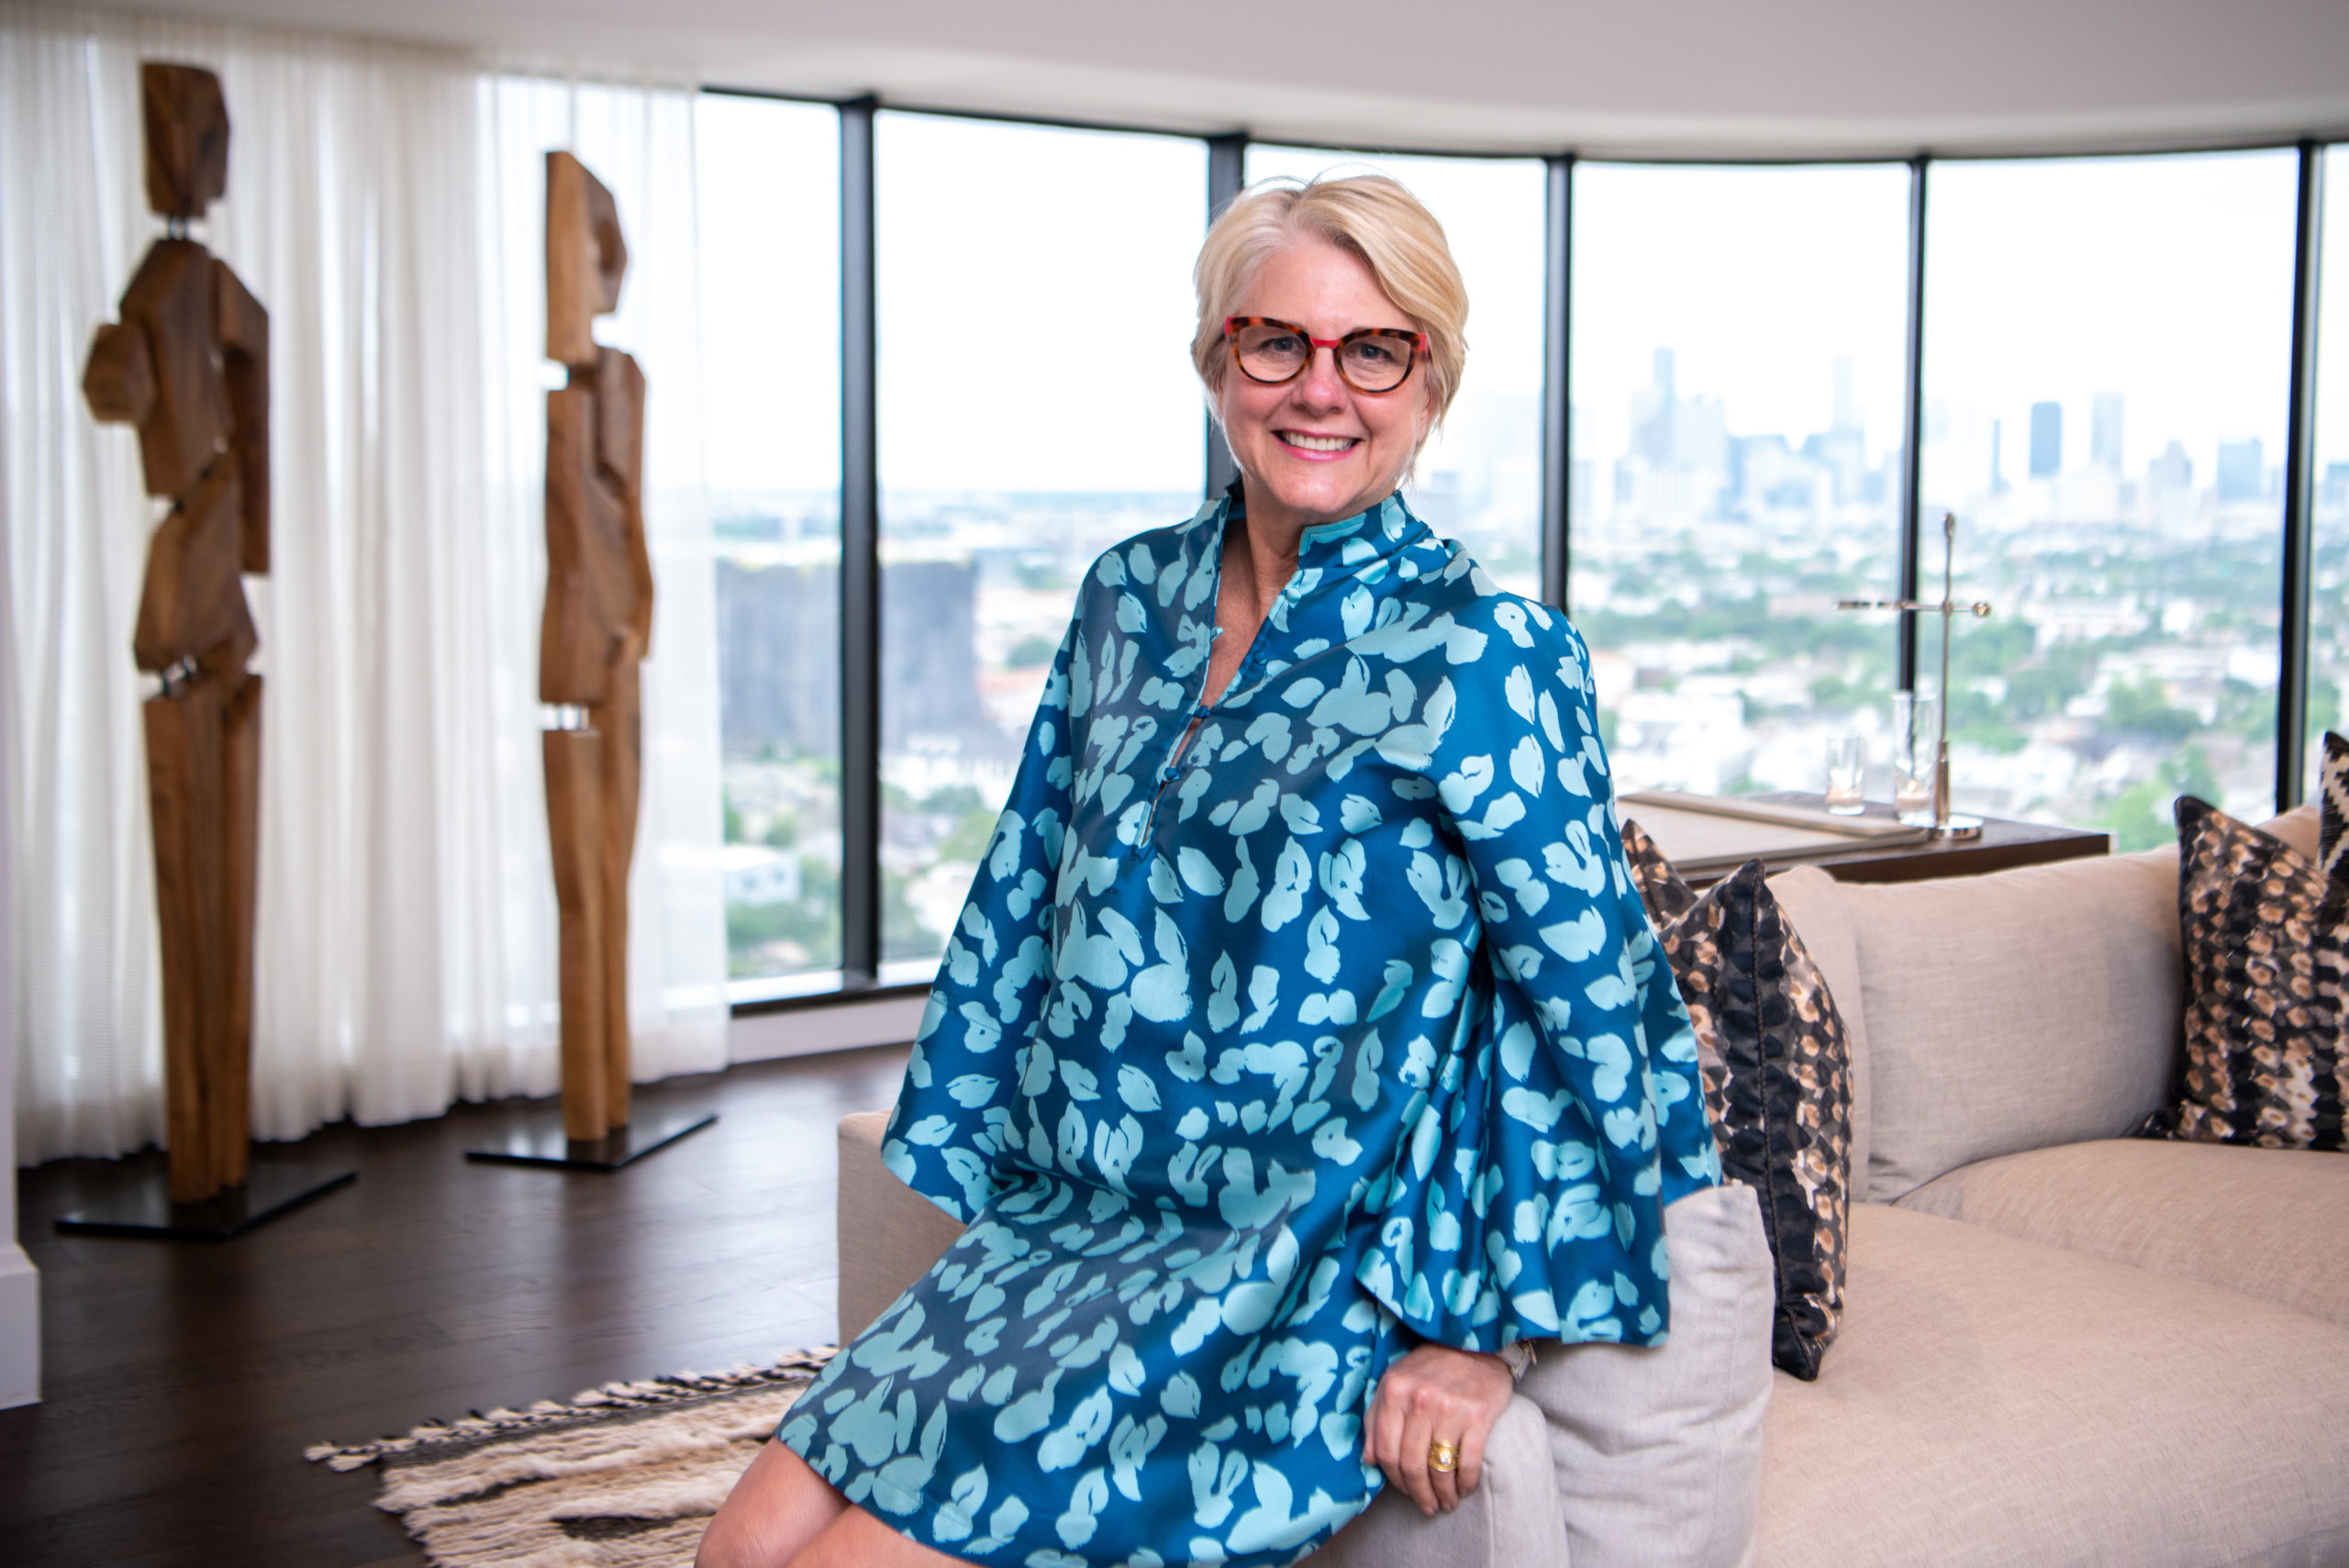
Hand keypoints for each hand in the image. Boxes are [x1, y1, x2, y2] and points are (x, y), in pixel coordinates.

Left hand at [1362, 1343, 1514, 1515]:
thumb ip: (1376, 1418)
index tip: (1404, 1490)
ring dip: (1443, 1494)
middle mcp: (1420, 1400)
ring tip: (1447, 1502)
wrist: (1475, 1345)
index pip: (1386, 1451)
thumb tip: (1369, 1459)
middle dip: (1419, 1494)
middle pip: (1413, 1464)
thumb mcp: (1395, 1382)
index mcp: (1394, 1391)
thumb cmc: (1431, 1367)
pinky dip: (1466, 1482)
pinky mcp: (1479, 1415)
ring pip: (1440, 1468)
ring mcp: (1450, 1408)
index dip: (1394, 1479)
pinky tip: (1465, 1488)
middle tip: (1427, 1506)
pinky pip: (1469, 1462)